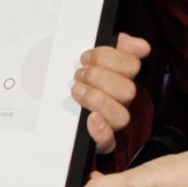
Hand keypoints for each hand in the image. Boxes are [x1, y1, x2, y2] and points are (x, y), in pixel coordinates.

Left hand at [69, 33, 150, 155]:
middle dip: (99, 78)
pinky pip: (108, 143)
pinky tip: (91, 118)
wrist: (46, 98)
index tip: (85, 57)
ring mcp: (111, 121)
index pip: (132, 66)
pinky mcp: (99, 141)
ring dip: (98, 100)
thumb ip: (117, 43)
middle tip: (79, 74)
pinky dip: (101, 131)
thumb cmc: (76, 76)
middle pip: (128, 90)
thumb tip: (141, 46)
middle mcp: (120, 101)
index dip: (110, 58)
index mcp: (121, 78)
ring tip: (76, 90)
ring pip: (122, 116)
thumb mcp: (93, 54)